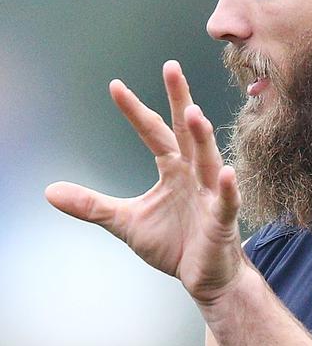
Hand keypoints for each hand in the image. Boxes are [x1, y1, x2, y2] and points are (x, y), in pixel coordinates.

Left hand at [45, 61, 242, 305]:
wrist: (205, 277)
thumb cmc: (175, 244)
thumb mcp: (126, 222)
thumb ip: (93, 205)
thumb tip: (50, 191)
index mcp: (173, 170)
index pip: (153, 132)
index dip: (135, 111)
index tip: (115, 87)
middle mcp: (193, 174)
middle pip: (186, 131)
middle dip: (180, 100)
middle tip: (171, 68)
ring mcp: (210, 195)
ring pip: (207, 160)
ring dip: (202, 137)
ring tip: (194, 113)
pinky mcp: (222, 220)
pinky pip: (225, 201)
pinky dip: (227, 188)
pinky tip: (225, 173)